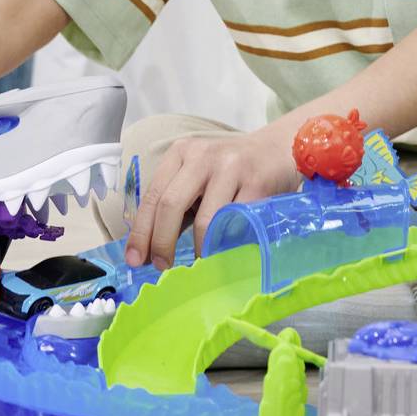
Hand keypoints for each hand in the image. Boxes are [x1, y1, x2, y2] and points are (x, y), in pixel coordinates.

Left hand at [124, 128, 300, 271]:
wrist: (280, 149)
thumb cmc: (232, 169)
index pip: (152, 196)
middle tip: (162, 266)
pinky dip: (225, 242)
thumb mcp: (198, 175)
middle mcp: (203, 156)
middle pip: (170, 204)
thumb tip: (150, 249)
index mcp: (182, 153)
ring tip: (196, 262)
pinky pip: (235, 222)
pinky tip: (222, 250)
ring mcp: (232, 168)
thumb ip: (177, 204)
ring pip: (204, 218)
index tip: (136, 259)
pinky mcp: (257, 183)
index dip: (141, 231)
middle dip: (162, 242)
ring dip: (197, 248)